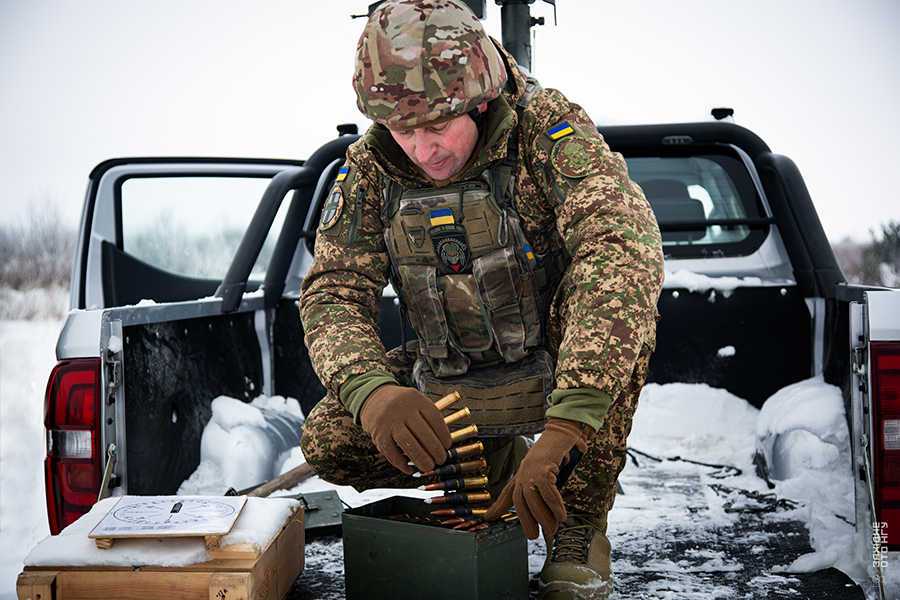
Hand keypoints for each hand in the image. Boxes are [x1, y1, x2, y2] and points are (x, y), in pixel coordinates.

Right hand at [359, 384, 451, 473]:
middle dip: (435, 450)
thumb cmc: (401, 404)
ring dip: (421, 459)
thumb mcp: (416, 401)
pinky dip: (401, 464)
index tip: (448, 446)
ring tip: (428, 466)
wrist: (373, 397)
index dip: (443, 434)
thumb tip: (442, 444)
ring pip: (409, 445)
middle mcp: (403, 409)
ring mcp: (389, 422)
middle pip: (424, 434)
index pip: (434, 419)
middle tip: (441, 460)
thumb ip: (428, 417)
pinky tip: (409, 469)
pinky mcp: (378, 434)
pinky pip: (392, 453)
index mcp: (416, 399)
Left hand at [483, 417, 593, 538]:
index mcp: (522, 474)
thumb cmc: (554, 453)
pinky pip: (548, 491)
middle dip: (525, 520)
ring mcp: (532, 469)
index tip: (488, 519)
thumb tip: (541, 510)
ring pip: (533, 498)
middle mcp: (523, 472)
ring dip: (543, 516)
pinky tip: (561, 514)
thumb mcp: (543, 472)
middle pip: (520, 501)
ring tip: (553, 528)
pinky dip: (555, 505)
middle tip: (533, 536)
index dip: (497, 507)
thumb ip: (538, 488)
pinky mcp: (544, 467)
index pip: (507, 493)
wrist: (562, 432)